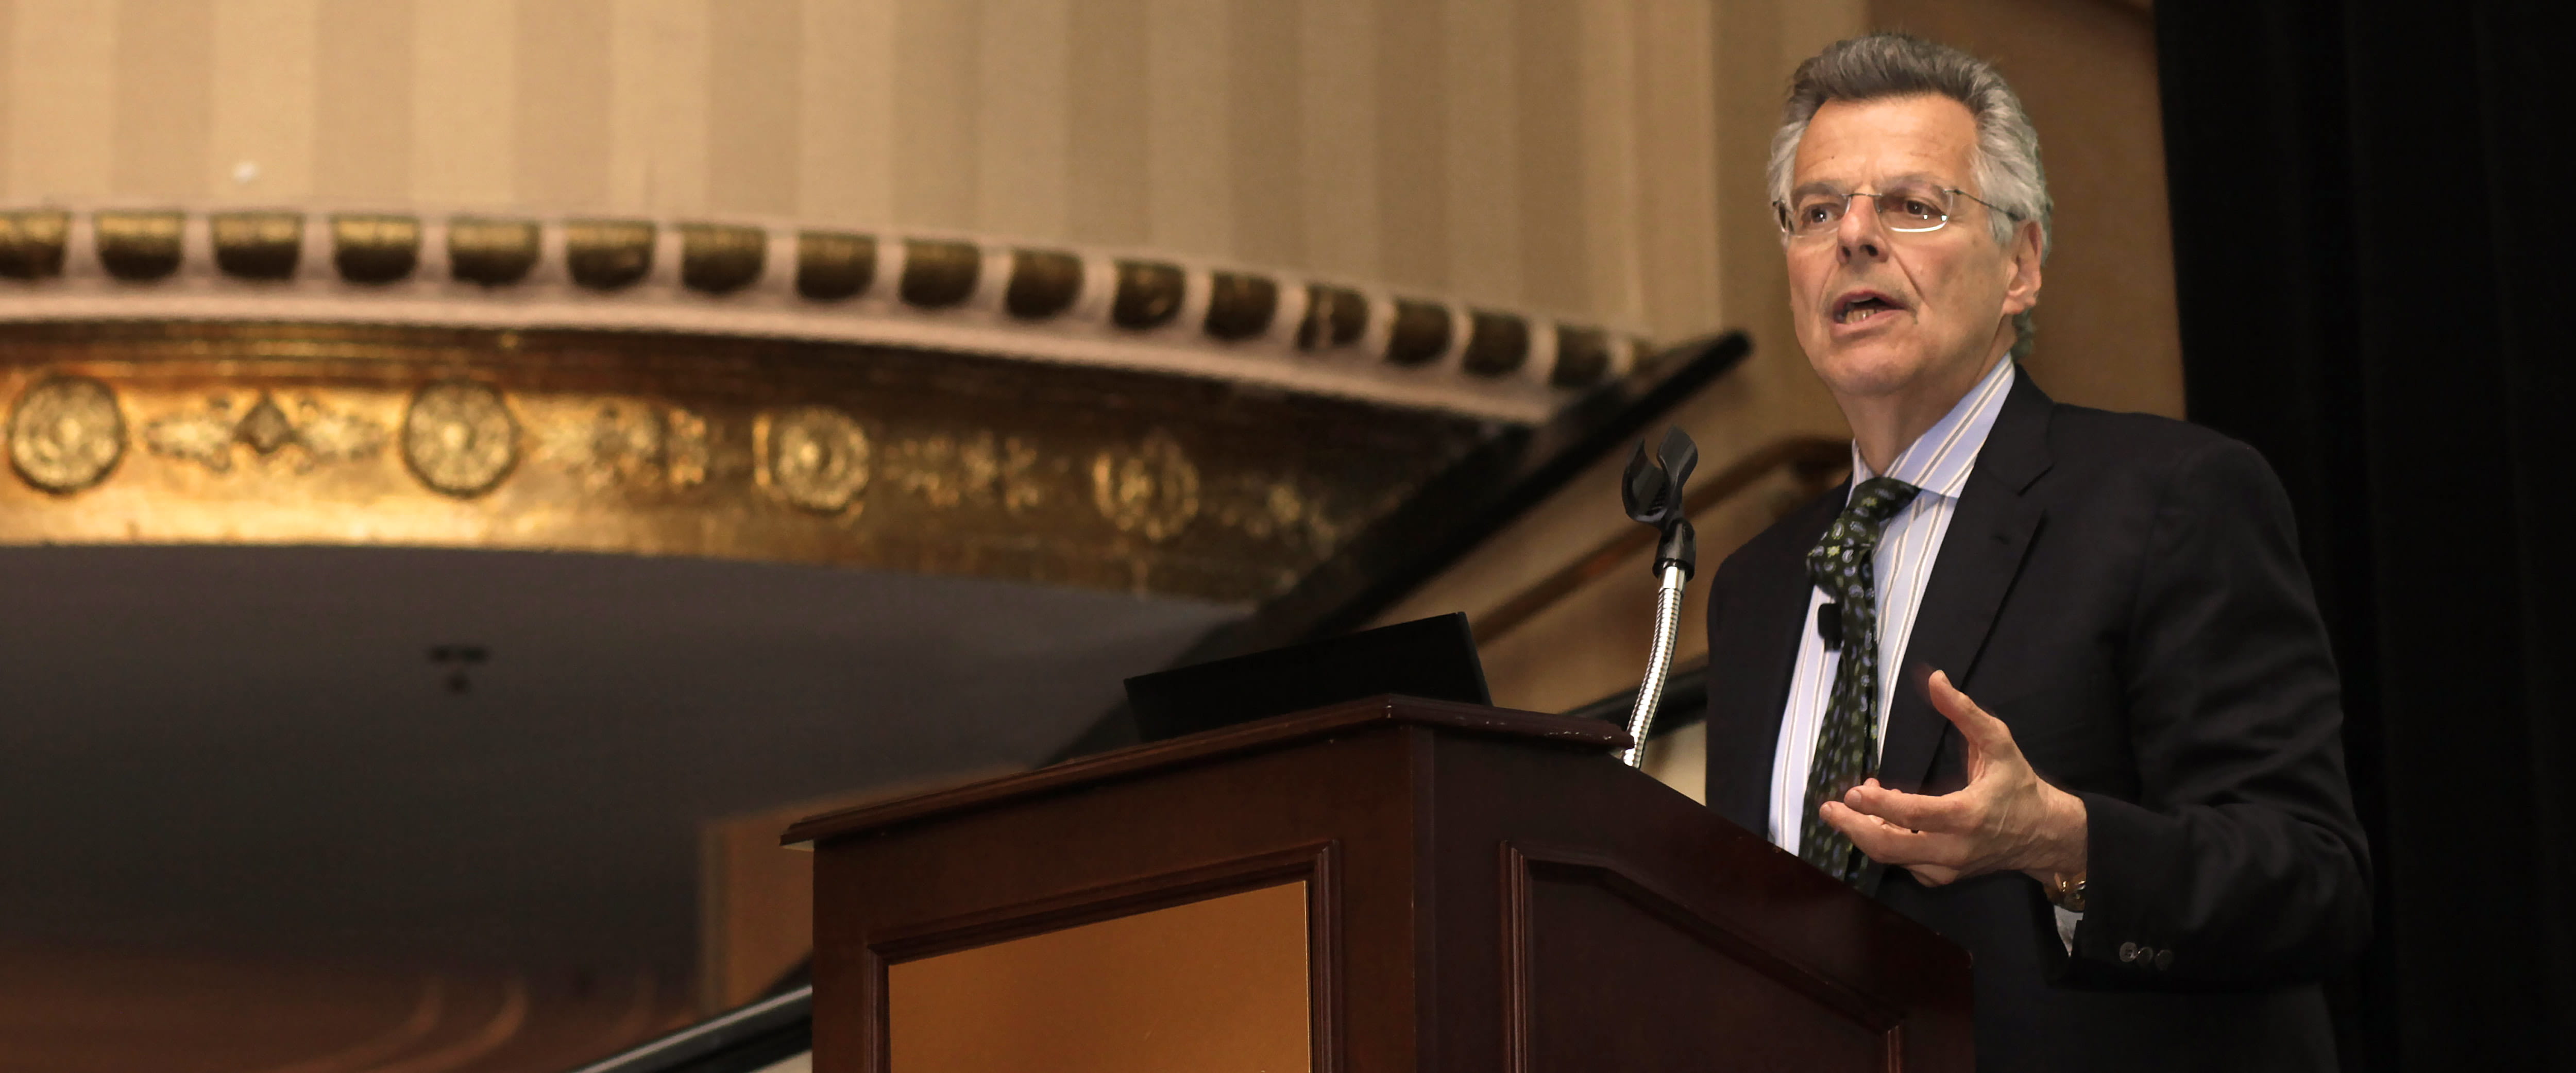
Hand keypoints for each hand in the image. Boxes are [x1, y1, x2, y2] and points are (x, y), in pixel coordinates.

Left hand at [1818, 670, 2087, 886]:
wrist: (2046, 835)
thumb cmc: (2019, 785)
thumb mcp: (1998, 743)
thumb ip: (1965, 712)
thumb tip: (1934, 678)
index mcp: (1967, 815)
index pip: (1914, 816)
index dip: (1879, 807)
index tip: (1851, 794)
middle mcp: (1954, 848)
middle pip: (1890, 848)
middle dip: (1853, 829)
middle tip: (1829, 810)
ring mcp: (1947, 867)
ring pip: (1893, 858)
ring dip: (1866, 831)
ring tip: (1856, 804)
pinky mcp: (1943, 877)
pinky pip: (1904, 864)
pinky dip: (1885, 842)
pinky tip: (1881, 819)